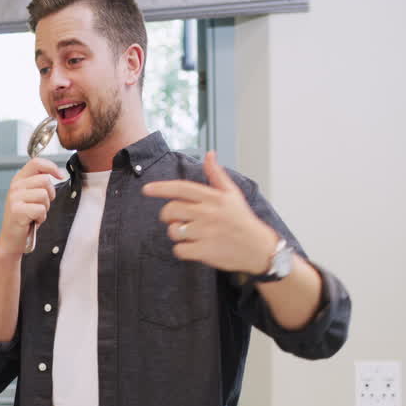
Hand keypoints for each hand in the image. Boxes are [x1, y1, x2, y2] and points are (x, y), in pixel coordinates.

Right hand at [0, 157, 63, 255]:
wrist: (12, 239)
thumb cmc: (24, 218)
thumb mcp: (30, 196)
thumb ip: (39, 183)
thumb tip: (57, 173)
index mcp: (18, 180)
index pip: (36, 163)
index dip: (51, 167)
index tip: (60, 175)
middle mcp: (15, 187)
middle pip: (44, 180)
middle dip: (50, 194)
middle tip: (42, 205)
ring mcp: (14, 198)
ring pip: (44, 195)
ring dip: (45, 208)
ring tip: (36, 214)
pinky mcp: (17, 211)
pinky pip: (40, 209)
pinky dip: (41, 218)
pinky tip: (33, 221)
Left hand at [142, 151, 278, 273]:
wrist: (259, 249)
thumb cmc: (242, 221)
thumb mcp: (233, 194)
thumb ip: (217, 174)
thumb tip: (209, 153)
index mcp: (214, 197)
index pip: (182, 188)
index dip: (161, 188)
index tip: (146, 189)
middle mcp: (208, 213)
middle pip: (170, 210)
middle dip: (167, 216)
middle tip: (177, 219)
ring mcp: (206, 232)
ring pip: (173, 231)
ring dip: (177, 234)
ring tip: (191, 234)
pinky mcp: (204, 251)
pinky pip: (179, 249)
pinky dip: (183, 250)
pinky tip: (195, 247)